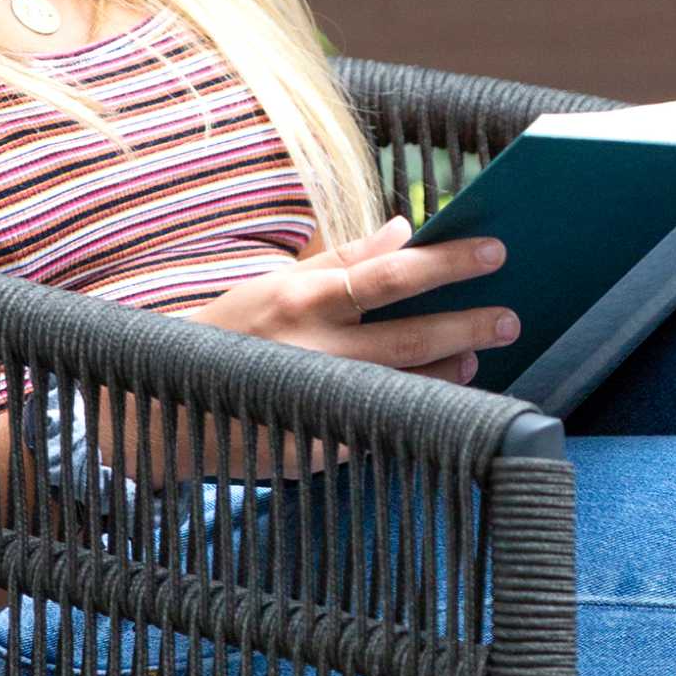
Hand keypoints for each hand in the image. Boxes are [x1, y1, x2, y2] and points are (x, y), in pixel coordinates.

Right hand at [180, 216, 515, 476]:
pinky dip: (410, 414)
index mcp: (303, 298)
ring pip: (400, 387)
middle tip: (509, 318)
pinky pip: (377, 427)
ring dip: (445, 372)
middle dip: (464, 327)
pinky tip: (440, 405)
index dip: (446, 263)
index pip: (390, 275)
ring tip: (475, 359)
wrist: (166, 406)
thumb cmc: (232, 333)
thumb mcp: (278, 284)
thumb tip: (402, 227)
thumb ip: (341, 259)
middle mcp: (311, 348)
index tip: (495, 252)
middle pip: (405, 337)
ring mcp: (313, 401)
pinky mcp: (314, 448)